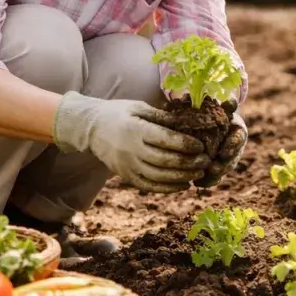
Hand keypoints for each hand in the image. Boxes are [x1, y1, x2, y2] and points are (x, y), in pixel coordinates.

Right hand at [52, 91, 210, 192]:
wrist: (90, 129)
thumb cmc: (118, 113)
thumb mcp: (138, 107)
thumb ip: (161, 116)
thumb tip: (186, 122)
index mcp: (135, 129)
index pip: (165, 139)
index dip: (185, 144)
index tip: (201, 146)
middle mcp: (131, 149)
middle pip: (164, 160)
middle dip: (188, 163)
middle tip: (206, 161)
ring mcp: (127, 165)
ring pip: (158, 176)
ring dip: (181, 177)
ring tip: (199, 173)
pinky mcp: (126, 176)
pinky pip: (149, 186)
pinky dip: (167, 188)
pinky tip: (183, 185)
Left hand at [195, 99, 246, 188]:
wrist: (214, 123)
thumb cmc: (217, 113)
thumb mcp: (222, 107)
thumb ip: (228, 105)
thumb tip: (231, 100)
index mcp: (238, 132)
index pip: (238, 140)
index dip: (232, 146)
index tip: (224, 152)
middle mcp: (235, 148)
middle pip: (231, 159)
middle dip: (222, 165)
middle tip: (213, 168)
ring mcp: (228, 159)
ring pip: (223, 170)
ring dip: (214, 176)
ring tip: (202, 180)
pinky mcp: (220, 168)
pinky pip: (215, 177)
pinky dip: (207, 182)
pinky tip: (197, 184)